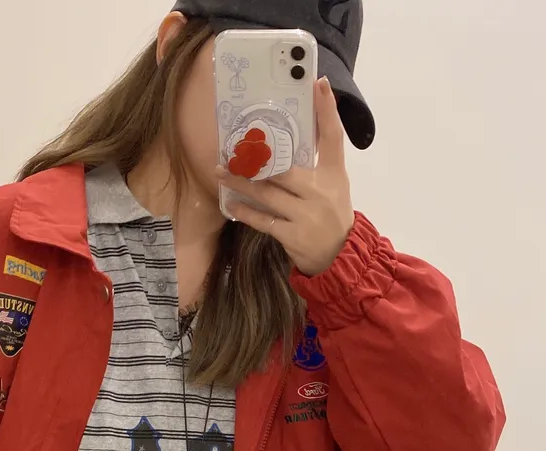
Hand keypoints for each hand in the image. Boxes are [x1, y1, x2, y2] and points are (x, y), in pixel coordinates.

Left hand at [218, 78, 354, 276]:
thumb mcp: (334, 182)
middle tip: (233, 147)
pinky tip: (232, 203)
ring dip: (241, 182)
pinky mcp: (293, 236)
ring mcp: (306, 215)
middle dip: (257, 159)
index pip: (333, 136)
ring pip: (268, 194)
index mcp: (335, 174)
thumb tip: (298, 130)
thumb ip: (320, 158)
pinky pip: (264, 221)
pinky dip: (247, 211)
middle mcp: (321, 192)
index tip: (318, 83)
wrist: (341, 255)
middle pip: (285, 169)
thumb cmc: (332, 213)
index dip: (327, 110)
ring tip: (221, 172)